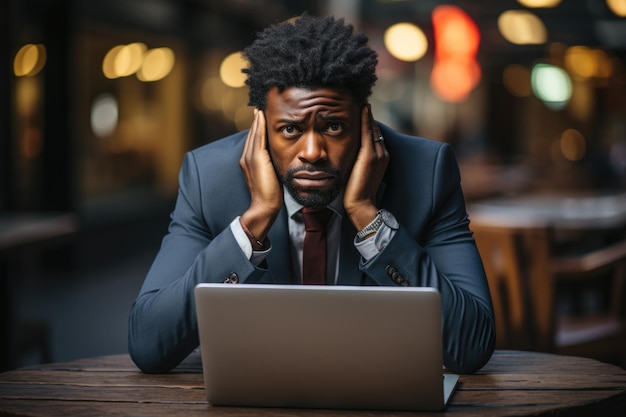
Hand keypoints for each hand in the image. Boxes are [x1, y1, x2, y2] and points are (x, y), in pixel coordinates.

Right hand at [239, 109, 282, 244]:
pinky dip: (259, 125)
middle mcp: (247, 157)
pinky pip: (258, 137)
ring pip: (254, 132)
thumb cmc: (271, 195)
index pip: (255, 139)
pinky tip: (262, 115)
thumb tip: (284, 156)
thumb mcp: (272, 175)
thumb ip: (273, 165)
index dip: (258, 127)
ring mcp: (250, 157)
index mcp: (250, 161)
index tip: (263, 115)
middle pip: (253, 133)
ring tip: (261, 106)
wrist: (264, 206)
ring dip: (257, 119)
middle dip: (257, 119)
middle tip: (261, 105)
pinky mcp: (256, 158)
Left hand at [344, 104, 389, 230]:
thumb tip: (345, 151)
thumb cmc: (355, 193)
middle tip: (358, 98)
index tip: (359, 109)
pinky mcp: (370, 155)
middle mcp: (382, 152)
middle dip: (366, 114)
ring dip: (366, 113)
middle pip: (373, 128)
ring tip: (359, 99)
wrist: (361, 205)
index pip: (373, 134)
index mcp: (380, 157)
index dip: (366, 122)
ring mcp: (378, 153)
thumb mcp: (356, 172)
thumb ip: (355, 160)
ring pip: (372, 127)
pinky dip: (366, 119)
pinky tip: (362, 108)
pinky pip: (368, 132)